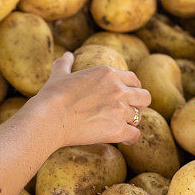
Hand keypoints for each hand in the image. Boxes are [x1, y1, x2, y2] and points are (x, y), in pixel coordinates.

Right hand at [32, 52, 151, 146]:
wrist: (49, 117)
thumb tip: (66, 55)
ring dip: (131, 122)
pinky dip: (130, 138)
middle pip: (145, 97)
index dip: (132, 89)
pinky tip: (124, 140)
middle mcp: (118, 89)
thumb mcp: (59, 75)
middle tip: (128, 112)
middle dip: (139, 105)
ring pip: (139, 117)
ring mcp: (119, 110)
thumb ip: (65, 64)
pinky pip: (135, 134)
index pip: (134, 79)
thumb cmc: (52, 96)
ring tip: (122, 127)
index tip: (126, 96)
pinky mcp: (117, 129)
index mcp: (108, 74)